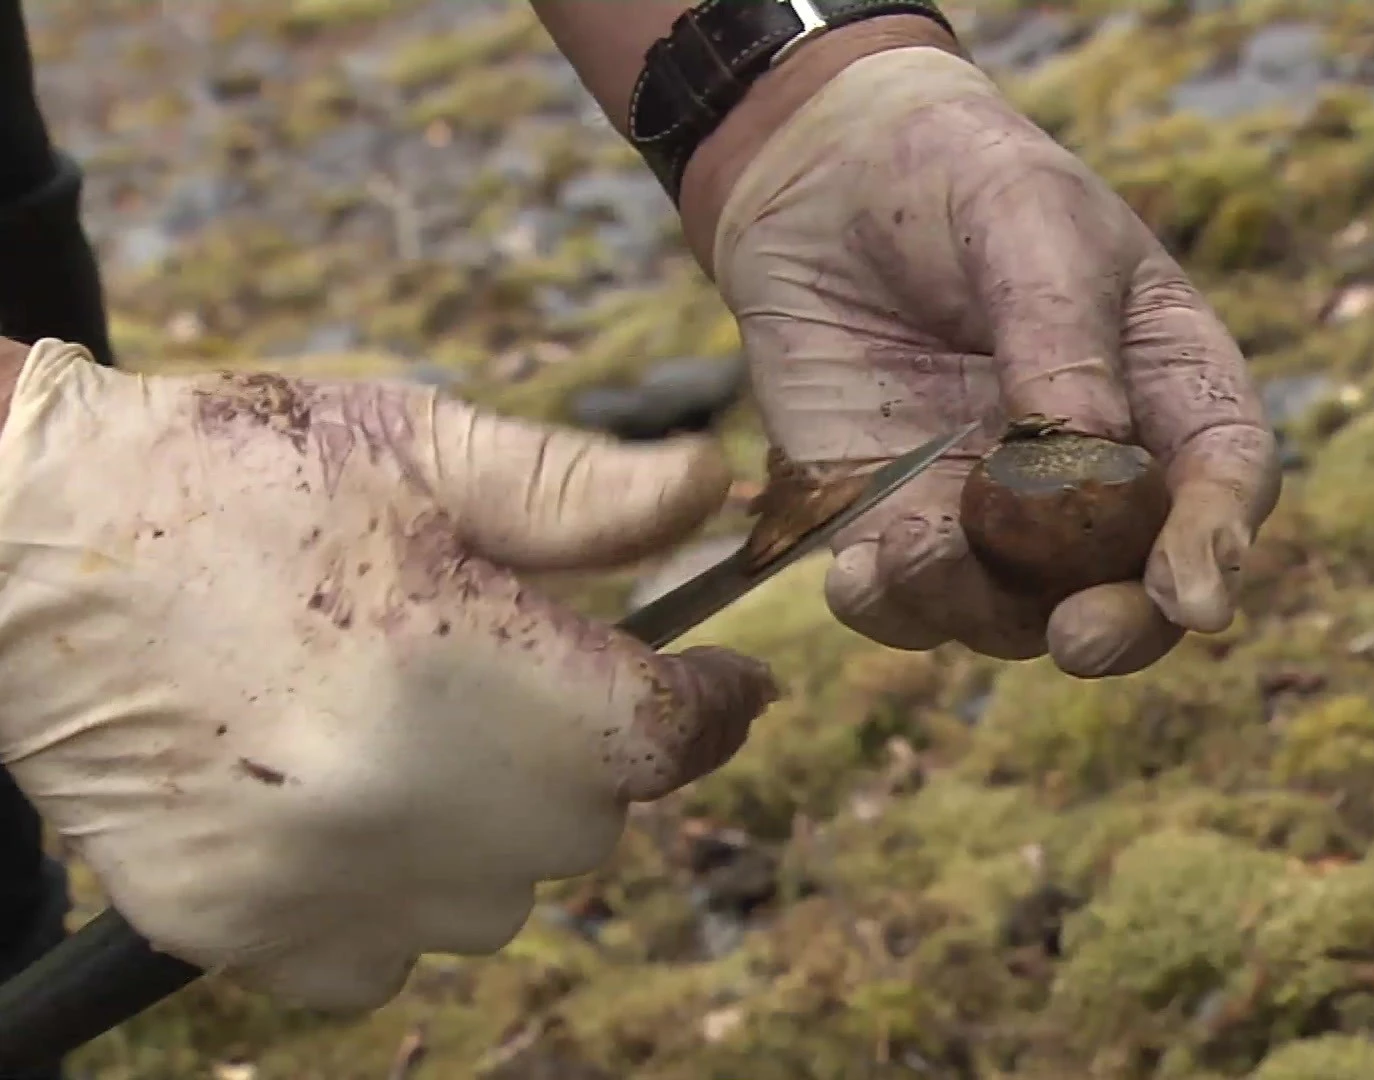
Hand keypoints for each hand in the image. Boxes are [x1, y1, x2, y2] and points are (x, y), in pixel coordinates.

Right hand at [0, 341, 774, 1011]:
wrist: (20, 538)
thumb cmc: (233, 474)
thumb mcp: (423, 446)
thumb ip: (585, 492)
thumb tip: (714, 496)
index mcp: (471, 671)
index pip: (670, 735)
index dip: (720, 703)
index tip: (730, 683)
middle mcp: (406, 804)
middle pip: (591, 822)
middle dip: (589, 748)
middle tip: (525, 674)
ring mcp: (315, 882)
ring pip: (498, 901)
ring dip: (498, 828)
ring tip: (427, 735)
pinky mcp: (235, 928)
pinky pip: (379, 961)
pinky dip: (394, 898)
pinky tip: (353, 806)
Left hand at [707, 46, 1281, 677]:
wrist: (826, 182)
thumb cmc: (962, 182)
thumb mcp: (1027, 222)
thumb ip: (1062, 333)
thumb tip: (1088, 458)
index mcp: (1170, 387)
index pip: (1225, 477)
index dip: (1218, 541)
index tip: (1198, 597)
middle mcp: (1099, 476)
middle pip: (1136, 584)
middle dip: (1119, 627)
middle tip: (1082, 639)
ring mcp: (997, 515)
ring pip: (1015, 612)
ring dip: (979, 610)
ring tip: (921, 555)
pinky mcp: (898, 525)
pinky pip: (905, 602)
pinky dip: (888, 606)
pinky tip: (859, 575)